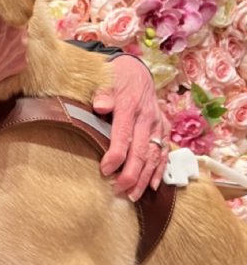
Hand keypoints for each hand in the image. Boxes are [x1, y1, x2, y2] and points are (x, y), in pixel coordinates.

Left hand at [93, 54, 169, 200]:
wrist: (136, 70)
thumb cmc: (115, 79)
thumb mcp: (105, 80)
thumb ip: (102, 94)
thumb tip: (100, 106)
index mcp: (129, 106)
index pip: (123, 135)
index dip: (115, 155)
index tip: (105, 171)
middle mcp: (147, 117)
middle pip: (141, 150)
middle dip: (131, 173)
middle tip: (119, 190)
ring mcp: (158, 124)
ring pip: (154, 155)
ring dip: (145, 177)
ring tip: (133, 195)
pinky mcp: (164, 128)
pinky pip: (164, 152)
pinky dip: (160, 170)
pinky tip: (153, 185)